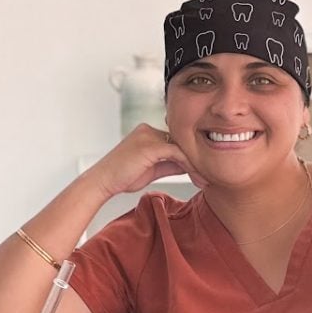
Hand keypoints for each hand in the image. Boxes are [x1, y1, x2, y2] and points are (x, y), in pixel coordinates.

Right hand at [86, 124, 200, 197]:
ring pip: (182, 146)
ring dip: (196, 164)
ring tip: (205, 181)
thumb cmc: (122, 177)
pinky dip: (189, 165)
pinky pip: (177, 152)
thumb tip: (189, 165)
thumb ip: (170, 164)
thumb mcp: (152, 169)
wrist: (102, 182)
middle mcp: (149, 130)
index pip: (176, 141)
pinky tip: (196, 177)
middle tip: (209, 177)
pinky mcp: (150, 145)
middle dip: (196, 160)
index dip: (191, 157)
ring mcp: (149, 135)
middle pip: (181, 142)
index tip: (202, 172)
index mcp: (148, 133)